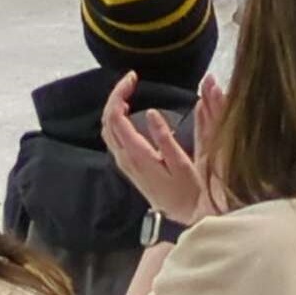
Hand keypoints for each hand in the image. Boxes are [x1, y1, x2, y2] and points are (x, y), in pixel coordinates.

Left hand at [102, 70, 218, 227]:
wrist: (184, 216)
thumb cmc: (188, 191)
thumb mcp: (181, 164)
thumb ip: (164, 138)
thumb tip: (152, 112)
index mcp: (136, 154)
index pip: (116, 117)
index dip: (119, 93)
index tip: (133, 78)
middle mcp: (125, 158)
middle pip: (107, 120)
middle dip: (115, 95)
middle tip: (131, 80)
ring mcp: (124, 163)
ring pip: (107, 129)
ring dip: (114, 107)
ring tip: (129, 91)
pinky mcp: (128, 166)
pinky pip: (113, 137)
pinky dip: (116, 119)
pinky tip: (128, 112)